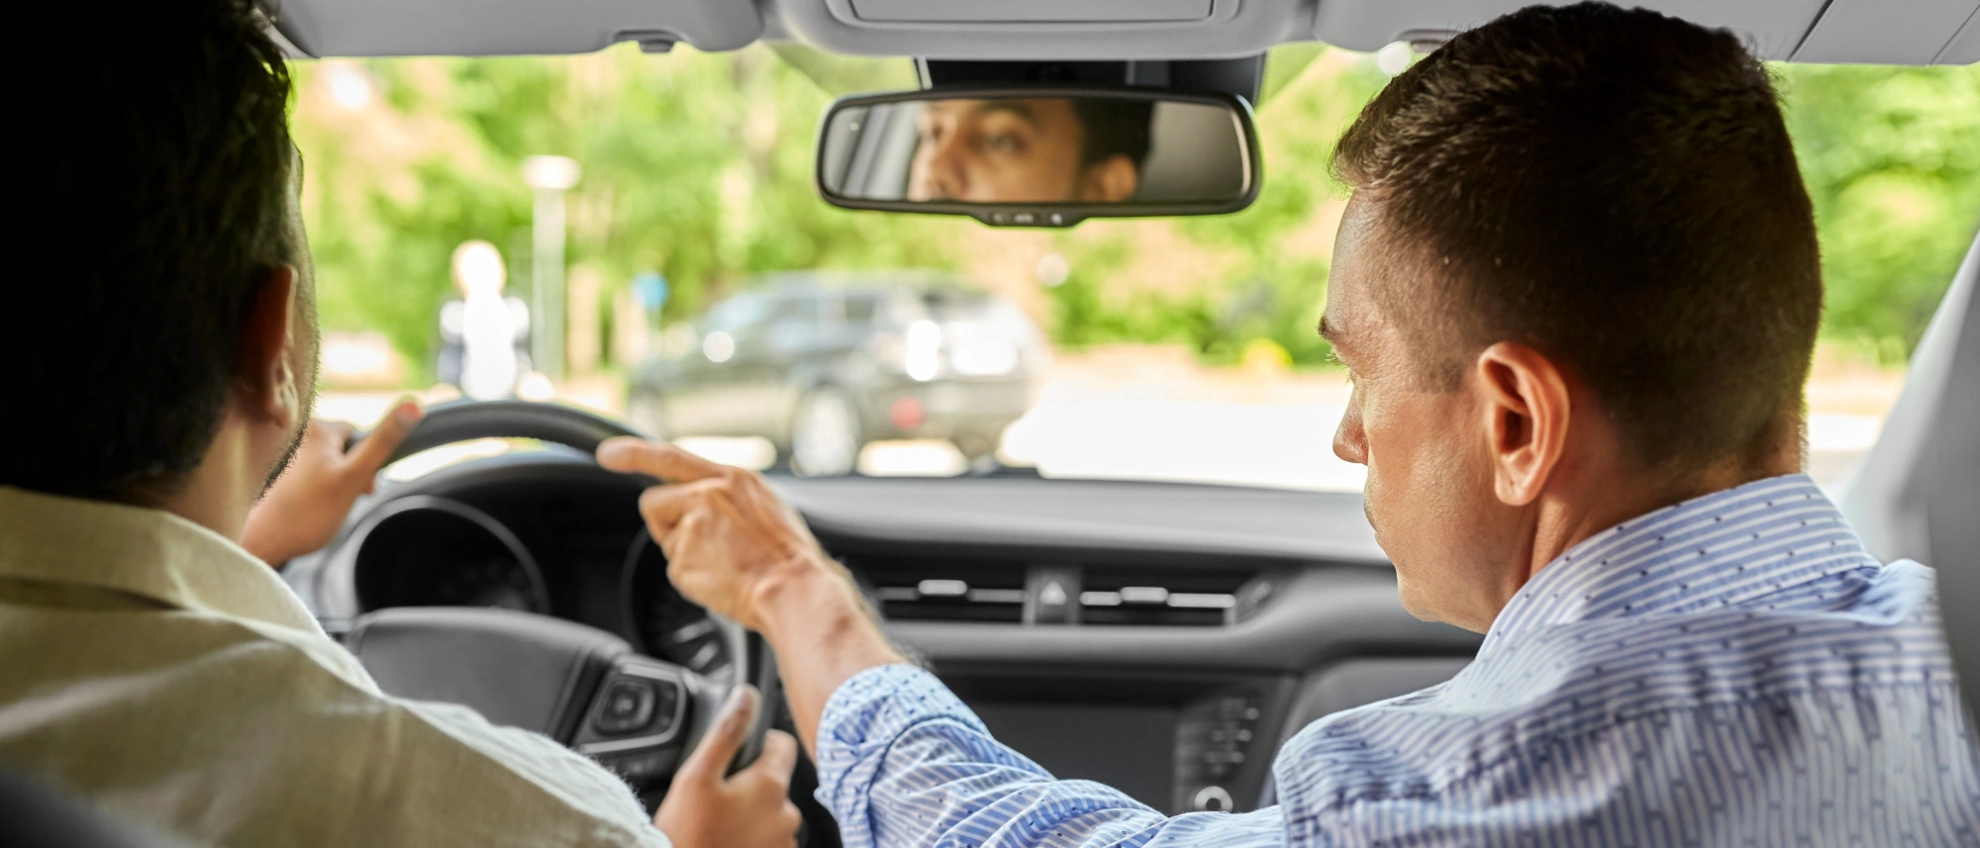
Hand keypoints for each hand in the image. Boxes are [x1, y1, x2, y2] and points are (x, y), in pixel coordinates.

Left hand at [241, 400, 422, 565]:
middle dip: (340, 473)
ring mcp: (274, 451)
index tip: (358, 488)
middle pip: (333, 447)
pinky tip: (294, 509)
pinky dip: (299, 489)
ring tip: (312, 508)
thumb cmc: (305, 514)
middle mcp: (290, 431)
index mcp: (315, 426)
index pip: (353, 433)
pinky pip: (294, 473)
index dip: (361, 463)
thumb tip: (413, 405)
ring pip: (314, 462)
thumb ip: (383, 441)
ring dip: (321, 483)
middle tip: (335, 501)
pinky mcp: (263, 470)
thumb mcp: (354, 476)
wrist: (256, 544)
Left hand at [595, 438, 841, 632]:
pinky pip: (675, 567)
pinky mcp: (684, 554)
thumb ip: (729, 497)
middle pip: (655, 501)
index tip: (608, 454)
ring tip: (725, 564)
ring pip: (666, 538)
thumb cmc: (789, 557)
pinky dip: (692, 577)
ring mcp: (694, 522)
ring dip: (685, 552)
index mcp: (733, 478)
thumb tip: (702, 504)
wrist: (796, 588)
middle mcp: (709, 493)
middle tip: (700, 544)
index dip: (634, 454)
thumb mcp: (766, 507)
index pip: (672, 456)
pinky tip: (721, 579)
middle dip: (667, 523)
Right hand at [655, 685, 801, 847]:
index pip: (782, 744)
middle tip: (716, 798)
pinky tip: (725, 841)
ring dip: (750, 815)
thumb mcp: (697, 776)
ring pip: (770, 813)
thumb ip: (726, 732)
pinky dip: (751, 838)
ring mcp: (784, 842)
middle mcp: (788, 814)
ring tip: (718, 825)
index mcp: (771, 785)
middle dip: (750, 784)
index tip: (735, 757)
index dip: (758, 743)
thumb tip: (746, 696)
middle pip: (774, 782)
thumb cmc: (687, 835)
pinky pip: (768, 840)